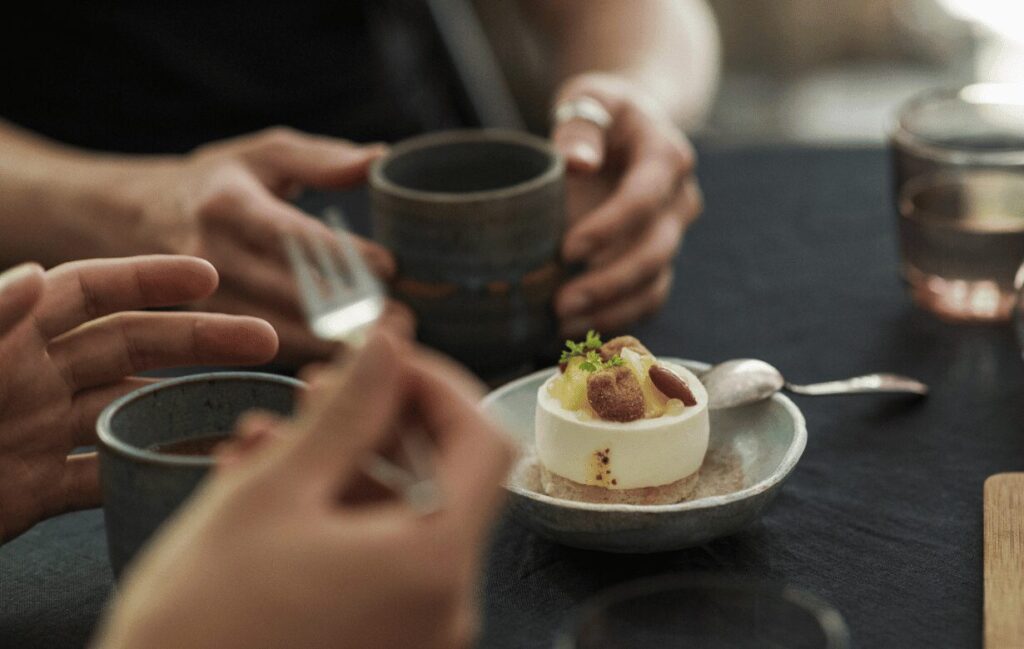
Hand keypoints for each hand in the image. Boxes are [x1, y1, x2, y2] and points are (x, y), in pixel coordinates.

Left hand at [0, 256, 278, 541]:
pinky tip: (197, 464)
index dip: (151, 278)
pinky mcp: (37, 488)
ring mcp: (40, 432)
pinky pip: (108, 471)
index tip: (212, 276)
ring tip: (244, 403)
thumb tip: (42, 273)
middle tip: (263, 340)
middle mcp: (33, 377)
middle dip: (199, 339)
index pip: (92, 291)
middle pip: (132, 346)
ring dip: (186, 403)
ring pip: (131, 407)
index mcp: (11, 336)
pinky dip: (152, 467)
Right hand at [93, 333, 514, 648]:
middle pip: (442, 476)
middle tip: (317, 392)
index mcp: (434, 562)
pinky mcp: (387, 643)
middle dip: (378, 422)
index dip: (437, 384)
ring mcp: (419, 630)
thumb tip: (388, 340)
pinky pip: (380, 559)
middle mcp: (446, 604)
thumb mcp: (273, 493)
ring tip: (265, 444)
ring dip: (343, 466)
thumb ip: (345, 408)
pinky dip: (338, 517)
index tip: (384, 359)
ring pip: (400, 515)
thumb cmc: (201, 627)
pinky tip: (271, 493)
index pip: (482, 438)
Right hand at [108, 127, 409, 364]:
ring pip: (279, 332)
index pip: (293, 236)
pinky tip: (350, 354)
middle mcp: (210, 256)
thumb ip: (323, 159)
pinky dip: (310, 354)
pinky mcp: (204, 331)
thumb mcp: (263, 154)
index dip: (344, 256)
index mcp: (228, 205)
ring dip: (336, 340)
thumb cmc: (218, 182)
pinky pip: (265, 350)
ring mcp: (202, 301)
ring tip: (387, 340)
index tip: (392, 266)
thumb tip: (382, 159)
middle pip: (290, 293)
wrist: (135, 218)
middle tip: (405, 318)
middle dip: (352, 308)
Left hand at [551, 73, 702, 335]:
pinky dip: (615, 319)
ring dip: (611, 310)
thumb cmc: (603, 114)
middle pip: (655, 250)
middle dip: (608, 282)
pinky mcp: (658, 260)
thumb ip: (581, 124)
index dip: (610, 228)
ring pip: (655, 284)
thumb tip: (578, 162)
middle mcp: (679, 200)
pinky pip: (647, 299)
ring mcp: (672, 234)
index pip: (644, 197)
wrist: (630, 128)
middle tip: (560, 304)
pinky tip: (576, 331)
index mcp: (667, 156)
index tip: (567, 249)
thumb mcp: (588, 98)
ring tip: (562, 326)